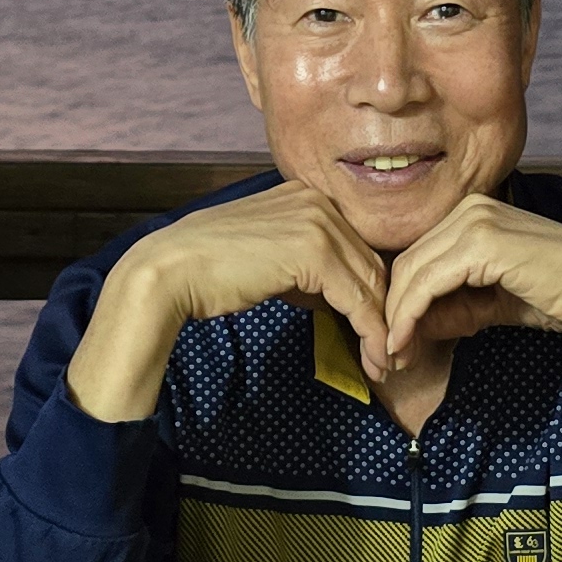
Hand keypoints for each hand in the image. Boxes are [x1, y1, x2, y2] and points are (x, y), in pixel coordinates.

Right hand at [73, 182, 390, 416]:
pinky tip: (373, 357)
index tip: (377, 333)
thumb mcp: (271, 261)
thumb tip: (341, 300)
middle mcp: (318, 202)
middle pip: (370, 265)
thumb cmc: (212, 272)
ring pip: (371, 284)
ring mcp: (318, 222)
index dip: (371, 295)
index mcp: (308, 196)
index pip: (357, 249)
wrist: (172, 271)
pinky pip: (358, 300)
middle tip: (390, 355)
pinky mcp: (315, 251)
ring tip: (384, 365)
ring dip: (382, 330)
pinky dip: (371, 332)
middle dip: (383, 314)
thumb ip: (308, 270)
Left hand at [377, 194, 561, 368]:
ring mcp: (475, 222)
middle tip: (388, 358)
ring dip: (397, 320)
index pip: (417, 258)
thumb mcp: (496, 303)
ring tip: (397, 357)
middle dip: (392, 314)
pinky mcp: (483, 243)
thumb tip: (412, 328)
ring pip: (411, 273)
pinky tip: (406, 342)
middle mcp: (469, 209)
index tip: (395, 345)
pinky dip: (410, 315)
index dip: (399, 303)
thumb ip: (455, 309)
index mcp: (472, 214)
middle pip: (406, 264)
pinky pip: (428, 283)